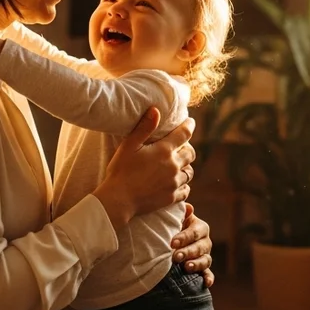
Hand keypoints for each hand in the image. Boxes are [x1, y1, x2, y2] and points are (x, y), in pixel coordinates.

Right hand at [94, 108, 195, 225]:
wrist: (119, 199)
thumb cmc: (121, 170)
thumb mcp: (129, 145)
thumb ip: (144, 127)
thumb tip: (156, 110)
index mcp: (164, 150)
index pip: (184, 134)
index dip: (189, 126)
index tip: (190, 122)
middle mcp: (173, 166)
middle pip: (190, 154)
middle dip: (187, 149)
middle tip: (182, 147)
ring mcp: (174, 183)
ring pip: (189, 173)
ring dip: (186, 167)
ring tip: (179, 166)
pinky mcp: (171, 197)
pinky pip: (185, 190)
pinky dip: (184, 185)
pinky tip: (177, 184)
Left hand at [172, 203, 213, 286]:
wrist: (170, 238)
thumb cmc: (172, 226)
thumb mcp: (176, 217)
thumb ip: (181, 212)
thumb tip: (188, 208)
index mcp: (200, 228)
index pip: (194, 232)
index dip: (184, 237)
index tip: (172, 243)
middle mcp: (205, 242)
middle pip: (200, 247)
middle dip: (188, 252)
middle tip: (176, 256)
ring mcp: (205, 255)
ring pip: (206, 260)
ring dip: (197, 264)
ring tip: (187, 267)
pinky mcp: (203, 268)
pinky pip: (208, 273)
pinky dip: (208, 278)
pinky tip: (207, 283)